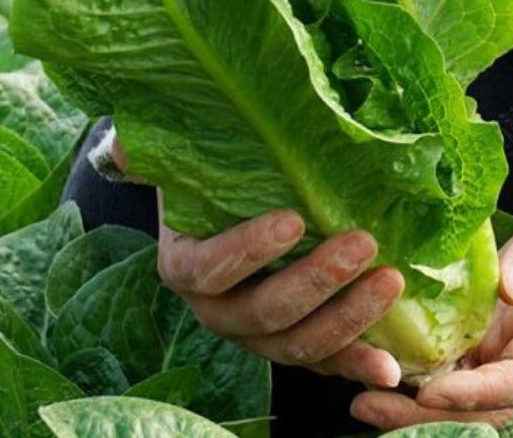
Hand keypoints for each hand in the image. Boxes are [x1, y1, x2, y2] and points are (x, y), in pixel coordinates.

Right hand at [109, 135, 404, 385]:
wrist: (226, 228)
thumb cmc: (206, 192)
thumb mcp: (180, 170)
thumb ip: (153, 158)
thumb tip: (122, 145)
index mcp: (184, 269)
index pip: (210, 268)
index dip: (249, 250)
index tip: (293, 219)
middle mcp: (216, 313)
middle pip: (263, 312)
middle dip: (315, 282)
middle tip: (361, 243)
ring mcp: (256, 337)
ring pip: (298, 345)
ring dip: (347, 319)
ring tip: (390, 280)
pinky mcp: (292, 348)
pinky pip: (324, 365)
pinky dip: (356, 365)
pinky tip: (390, 367)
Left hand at [350, 142, 512, 430]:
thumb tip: (509, 290)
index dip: (473, 394)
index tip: (429, 392)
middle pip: (479, 401)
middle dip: (425, 412)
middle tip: (368, 404)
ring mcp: (501, 335)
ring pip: (458, 383)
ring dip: (411, 397)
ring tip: (359, 394)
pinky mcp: (480, 319)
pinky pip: (447, 351)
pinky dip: (413, 362)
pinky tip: (373, 354)